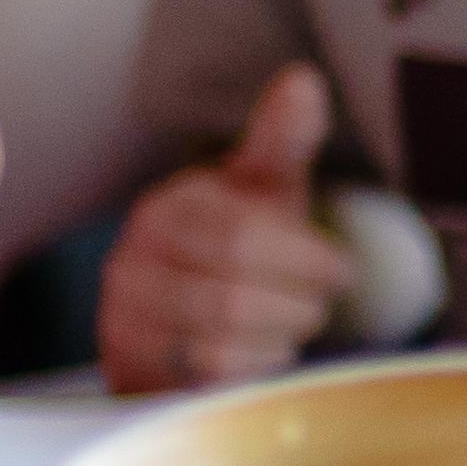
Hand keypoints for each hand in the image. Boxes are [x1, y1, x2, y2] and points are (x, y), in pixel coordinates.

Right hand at [100, 65, 358, 391]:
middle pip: (229, 298)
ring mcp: (124, 324)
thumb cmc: (234, 249)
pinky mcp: (131, 374)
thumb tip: (303, 80)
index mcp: (166, 213)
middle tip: (319, 305)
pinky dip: (249, 372)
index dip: (305, 258)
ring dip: (274, 340)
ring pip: (218, 346)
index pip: (239, 238)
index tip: (342, 270)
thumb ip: (281, 143)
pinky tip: (261, 356)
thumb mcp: (261, 193)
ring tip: (291, 326)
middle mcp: (130, 266)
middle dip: (294, 306)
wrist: (180, 321)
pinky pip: (203, 386)